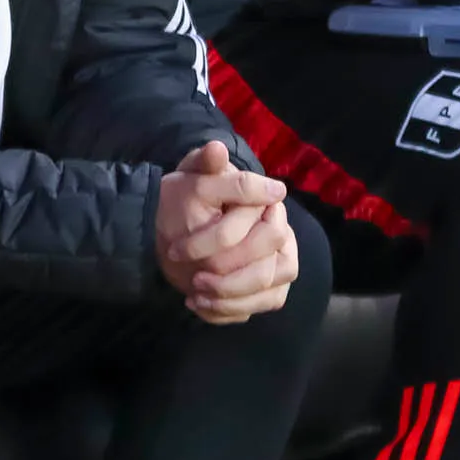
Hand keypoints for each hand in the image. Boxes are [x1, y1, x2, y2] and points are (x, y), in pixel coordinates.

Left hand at [155, 141, 295, 323]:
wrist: (177, 224)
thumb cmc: (188, 197)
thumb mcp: (192, 176)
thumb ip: (205, 163)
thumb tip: (216, 148)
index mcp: (269, 205)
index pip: (261, 231)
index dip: (218, 241)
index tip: (180, 248)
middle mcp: (282, 235)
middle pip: (268, 266)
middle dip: (230, 275)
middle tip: (195, 278)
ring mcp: (279, 265)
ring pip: (269, 292)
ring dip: (231, 298)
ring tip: (195, 294)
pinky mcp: (268, 291)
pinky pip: (258, 308)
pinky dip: (228, 311)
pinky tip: (199, 305)